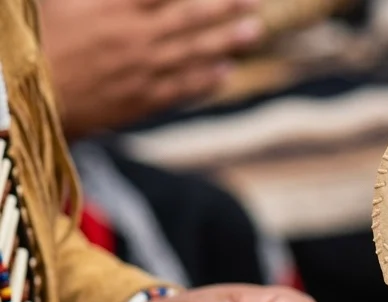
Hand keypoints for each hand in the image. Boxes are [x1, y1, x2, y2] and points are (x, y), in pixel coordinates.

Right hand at [41, 0, 263, 137]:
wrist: (28, 100)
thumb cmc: (33, 42)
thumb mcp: (57, 1)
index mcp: (112, 6)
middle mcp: (134, 38)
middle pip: (189, 18)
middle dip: (224, 7)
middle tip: (254, 0)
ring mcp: (140, 72)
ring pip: (192, 54)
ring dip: (225, 42)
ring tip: (253, 32)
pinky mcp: (140, 101)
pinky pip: (181, 90)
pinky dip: (205, 81)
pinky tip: (225, 73)